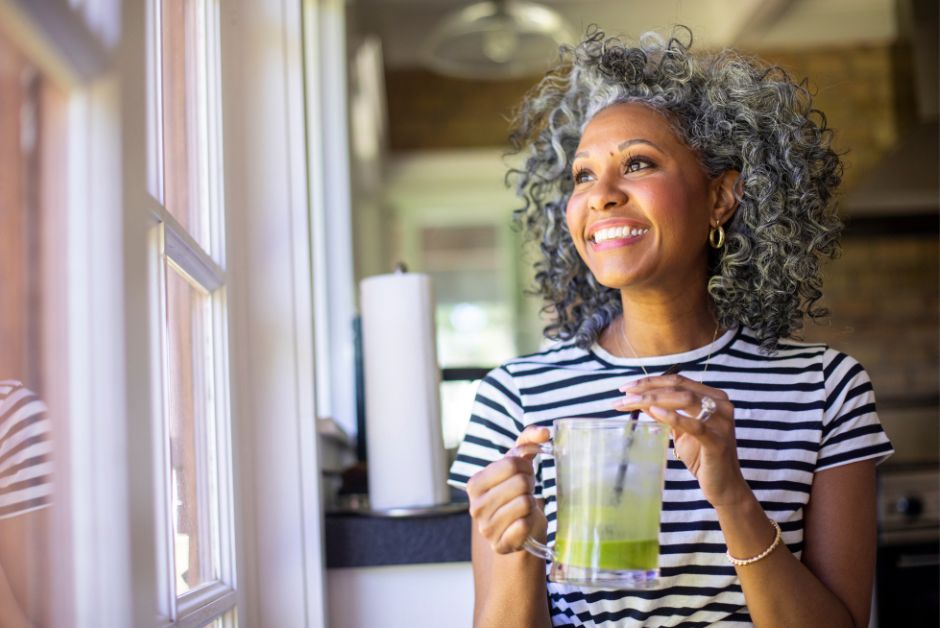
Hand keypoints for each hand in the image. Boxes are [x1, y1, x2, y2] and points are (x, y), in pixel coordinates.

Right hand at [466, 426, 549, 553]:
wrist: (519, 530)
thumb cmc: (517, 492)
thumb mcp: (518, 463)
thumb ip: (529, 440)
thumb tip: (545, 432)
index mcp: (475, 483)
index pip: (511, 464)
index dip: (526, 467)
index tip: (524, 475)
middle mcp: (475, 506)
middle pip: (520, 483)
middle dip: (530, 485)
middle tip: (526, 492)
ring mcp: (486, 529)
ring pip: (525, 504)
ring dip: (531, 504)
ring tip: (524, 507)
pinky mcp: (500, 545)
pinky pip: (525, 526)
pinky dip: (530, 523)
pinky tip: (524, 524)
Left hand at [614, 373, 751, 506]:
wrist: (723, 485)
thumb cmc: (702, 456)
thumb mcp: (680, 430)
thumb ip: (665, 413)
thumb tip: (641, 400)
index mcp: (713, 397)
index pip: (678, 380)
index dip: (651, 381)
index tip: (627, 387)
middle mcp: (720, 404)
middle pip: (679, 387)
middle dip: (647, 388)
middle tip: (623, 394)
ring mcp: (722, 422)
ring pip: (684, 399)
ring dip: (653, 399)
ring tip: (630, 403)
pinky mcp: (718, 440)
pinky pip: (694, 425)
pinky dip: (673, 416)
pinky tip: (654, 412)